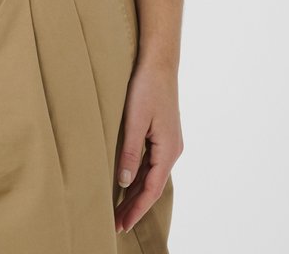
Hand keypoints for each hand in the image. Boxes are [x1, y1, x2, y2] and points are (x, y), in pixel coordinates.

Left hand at [113, 57, 182, 233]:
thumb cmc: (147, 87)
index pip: (151, 189)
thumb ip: (130, 152)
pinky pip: (151, 163)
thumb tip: (124, 182)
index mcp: (168, 150)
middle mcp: (172, 150)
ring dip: (136, 192)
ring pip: (151, 175)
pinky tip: (128, 182)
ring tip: (118, 208)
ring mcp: (169, 142)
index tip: (122, 225)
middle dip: (134, 205)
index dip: (136, 209)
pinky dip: (139, 176)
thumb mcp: (135, 121)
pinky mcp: (163, 134)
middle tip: (115, 223)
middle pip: (152, 186)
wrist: (160, 63)